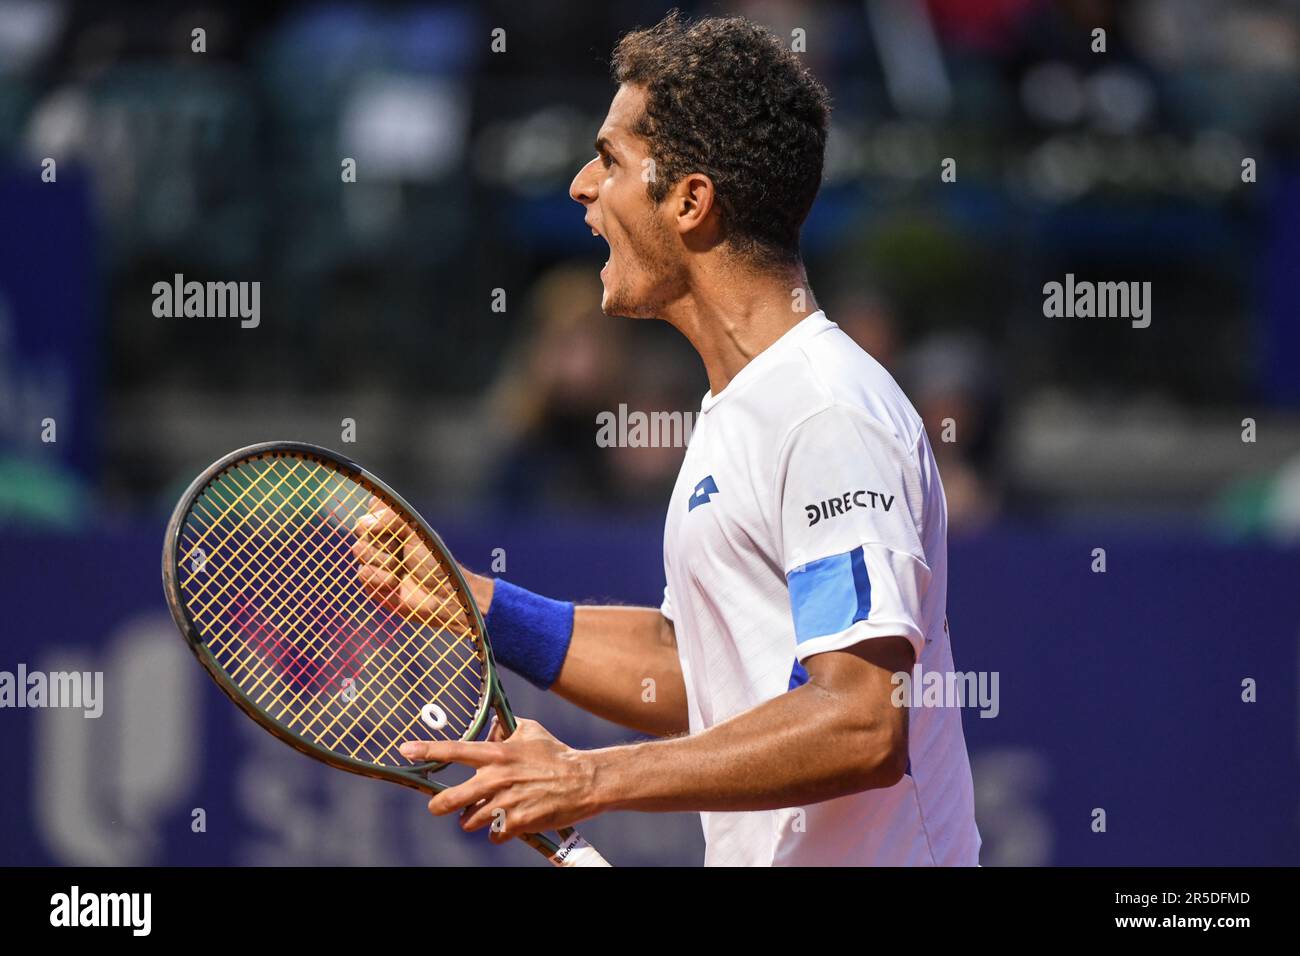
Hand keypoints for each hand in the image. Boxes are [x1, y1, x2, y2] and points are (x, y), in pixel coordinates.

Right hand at [351, 496, 494, 622]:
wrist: (441, 593)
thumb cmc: (434, 560)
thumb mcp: (417, 531)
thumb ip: (392, 519)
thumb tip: (365, 523)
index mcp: (393, 523)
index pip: (373, 507)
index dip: (380, 516)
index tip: (399, 526)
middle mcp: (381, 539)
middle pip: (360, 527)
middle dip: (383, 540)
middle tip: (401, 549)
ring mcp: (374, 560)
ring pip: (359, 549)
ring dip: (383, 560)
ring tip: (400, 568)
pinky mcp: (371, 581)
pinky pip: (362, 572)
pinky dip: (381, 578)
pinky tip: (395, 583)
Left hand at [399, 718, 600, 841]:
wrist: (585, 781)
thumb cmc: (556, 752)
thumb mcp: (529, 731)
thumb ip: (504, 730)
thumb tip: (488, 729)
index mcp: (497, 753)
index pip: (454, 750)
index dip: (427, 750)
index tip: (405, 750)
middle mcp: (496, 777)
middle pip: (450, 799)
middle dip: (440, 805)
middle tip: (439, 806)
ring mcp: (506, 803)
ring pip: (469, 820)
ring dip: (475, 818)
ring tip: (490, 812)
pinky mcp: (517, 823)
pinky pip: (493, 835)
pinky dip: (498, 832)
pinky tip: (510, 823)